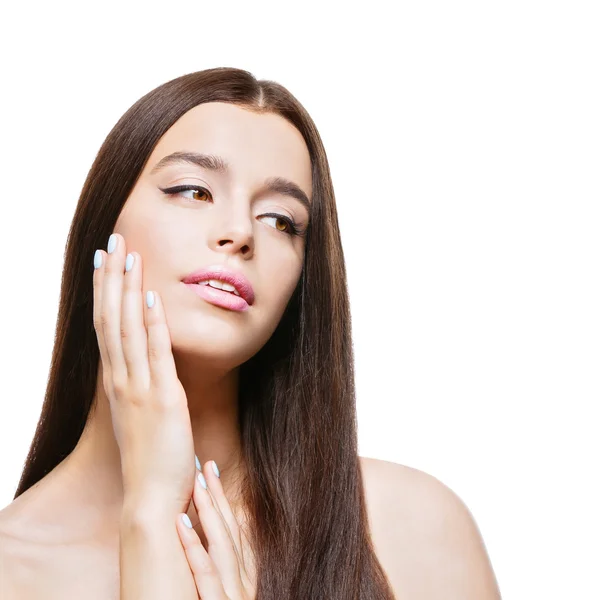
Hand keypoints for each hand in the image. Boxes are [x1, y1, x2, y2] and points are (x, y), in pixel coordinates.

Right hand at [92, 232, 195, 512]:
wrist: (150, 500)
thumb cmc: (152, 459)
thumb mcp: (143, 416)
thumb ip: (145, 388)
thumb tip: (152, 366)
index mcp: (118, 383)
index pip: (107, 327)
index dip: (105, 292)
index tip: (106, 261)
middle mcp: (122, 381)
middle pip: (111, 319)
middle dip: (113, 278)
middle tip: (113, 241)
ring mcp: (139, 388)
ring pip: (127, 329)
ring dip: (127, 289)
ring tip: (129, 254)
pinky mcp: (163, 399)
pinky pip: (155, 354)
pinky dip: (151, 324)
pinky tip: (150, 297)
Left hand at [176, 460, 256, 599]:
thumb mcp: (230, 596)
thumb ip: (225, 571)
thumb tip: (219, 533)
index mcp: (246, 579)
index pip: (234, 529)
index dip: (223, 498)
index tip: (211, 470)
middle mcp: (243, 582)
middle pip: (229, 529)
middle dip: (217, 495)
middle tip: (204, 465)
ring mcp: (233, 594)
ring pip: (221, 543)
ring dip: (208, 510)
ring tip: (195, 482)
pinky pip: (206, 574)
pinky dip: (195, 547)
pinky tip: (181, 523)